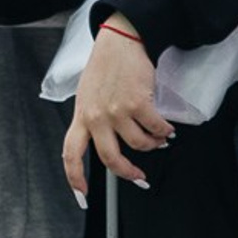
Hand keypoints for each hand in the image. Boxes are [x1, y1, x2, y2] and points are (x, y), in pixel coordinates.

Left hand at [64, 22, 170, 198]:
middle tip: (139, 176)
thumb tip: (109, 139)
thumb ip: (93, 118)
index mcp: (80, 117)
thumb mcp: (89, 95)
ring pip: (138, 144)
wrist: (120, 41)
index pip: (71, 155)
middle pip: (110, 158)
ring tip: (158, 140)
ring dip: (152, 145)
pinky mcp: (137, 103)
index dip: (76, 179)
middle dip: (128, 172)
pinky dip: (164, 131)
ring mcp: (115, 111)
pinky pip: (155, 128)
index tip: (82, 195)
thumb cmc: (106, 66)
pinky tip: (167, 129)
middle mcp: (95, 117)